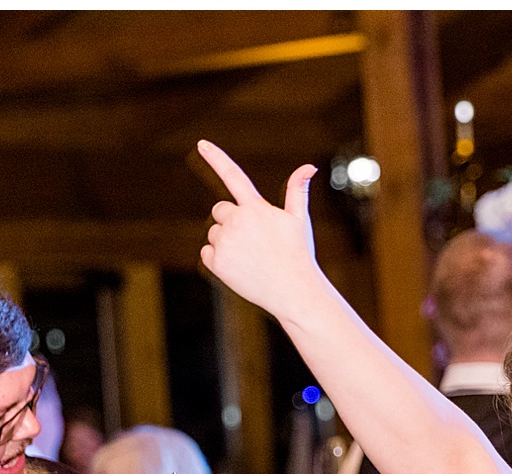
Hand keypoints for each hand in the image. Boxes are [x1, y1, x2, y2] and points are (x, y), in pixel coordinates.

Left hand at [196, 140, 327, 319]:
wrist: (293, 291)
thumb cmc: (298, 254)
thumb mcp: (299, 220)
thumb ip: (297, 190)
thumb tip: (309, 167)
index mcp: (256, 208)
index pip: (233, 176)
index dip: (216, 158)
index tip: (202, 143)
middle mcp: (237, 221)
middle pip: (220, 210)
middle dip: (231, 221)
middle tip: (253, 240)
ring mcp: (225, 242)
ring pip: (213, 233)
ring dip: (225, 241)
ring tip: (249, 257)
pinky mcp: (216, 262)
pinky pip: (207, 253)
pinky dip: (218, 259)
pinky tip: (239, 267)